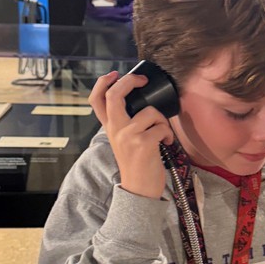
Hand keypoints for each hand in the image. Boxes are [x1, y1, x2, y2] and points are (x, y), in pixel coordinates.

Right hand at [90, 71, 172, 198]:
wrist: (139, 189)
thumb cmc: (137, 163)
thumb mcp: (124, 140)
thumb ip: (125, 121)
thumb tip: (141, 99)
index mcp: (110, 127)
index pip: (96, 100)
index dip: (102, 82)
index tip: (115, 74)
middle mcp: (115, 130)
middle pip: (115, 95)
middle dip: (131, 81)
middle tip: (143, 81)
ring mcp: (128, 136)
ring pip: (150, 111)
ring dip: (162, 121)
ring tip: (162, 134)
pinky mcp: (143, 144)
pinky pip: (162, 127)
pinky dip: (168, 134)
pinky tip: (166, 143)